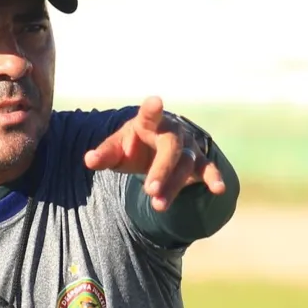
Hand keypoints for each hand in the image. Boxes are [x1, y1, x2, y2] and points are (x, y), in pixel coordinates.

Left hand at [84, 97, 225, 210]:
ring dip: (174, 185)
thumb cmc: (134, 144)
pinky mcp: (198, 160)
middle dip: (161, 170)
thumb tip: (89, 160)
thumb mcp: (116, 148)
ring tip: (158, 205)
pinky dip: (213, 178)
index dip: (151, 110)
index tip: (155, 102)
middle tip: (150, 190)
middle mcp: (172, 132)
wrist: (156, 145)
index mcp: (148, 122)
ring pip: (185, 165)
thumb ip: (104, 154)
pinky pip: (207, 168)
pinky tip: (218, 189)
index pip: (150, 115)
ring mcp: (188, 146)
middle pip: (170, 149)